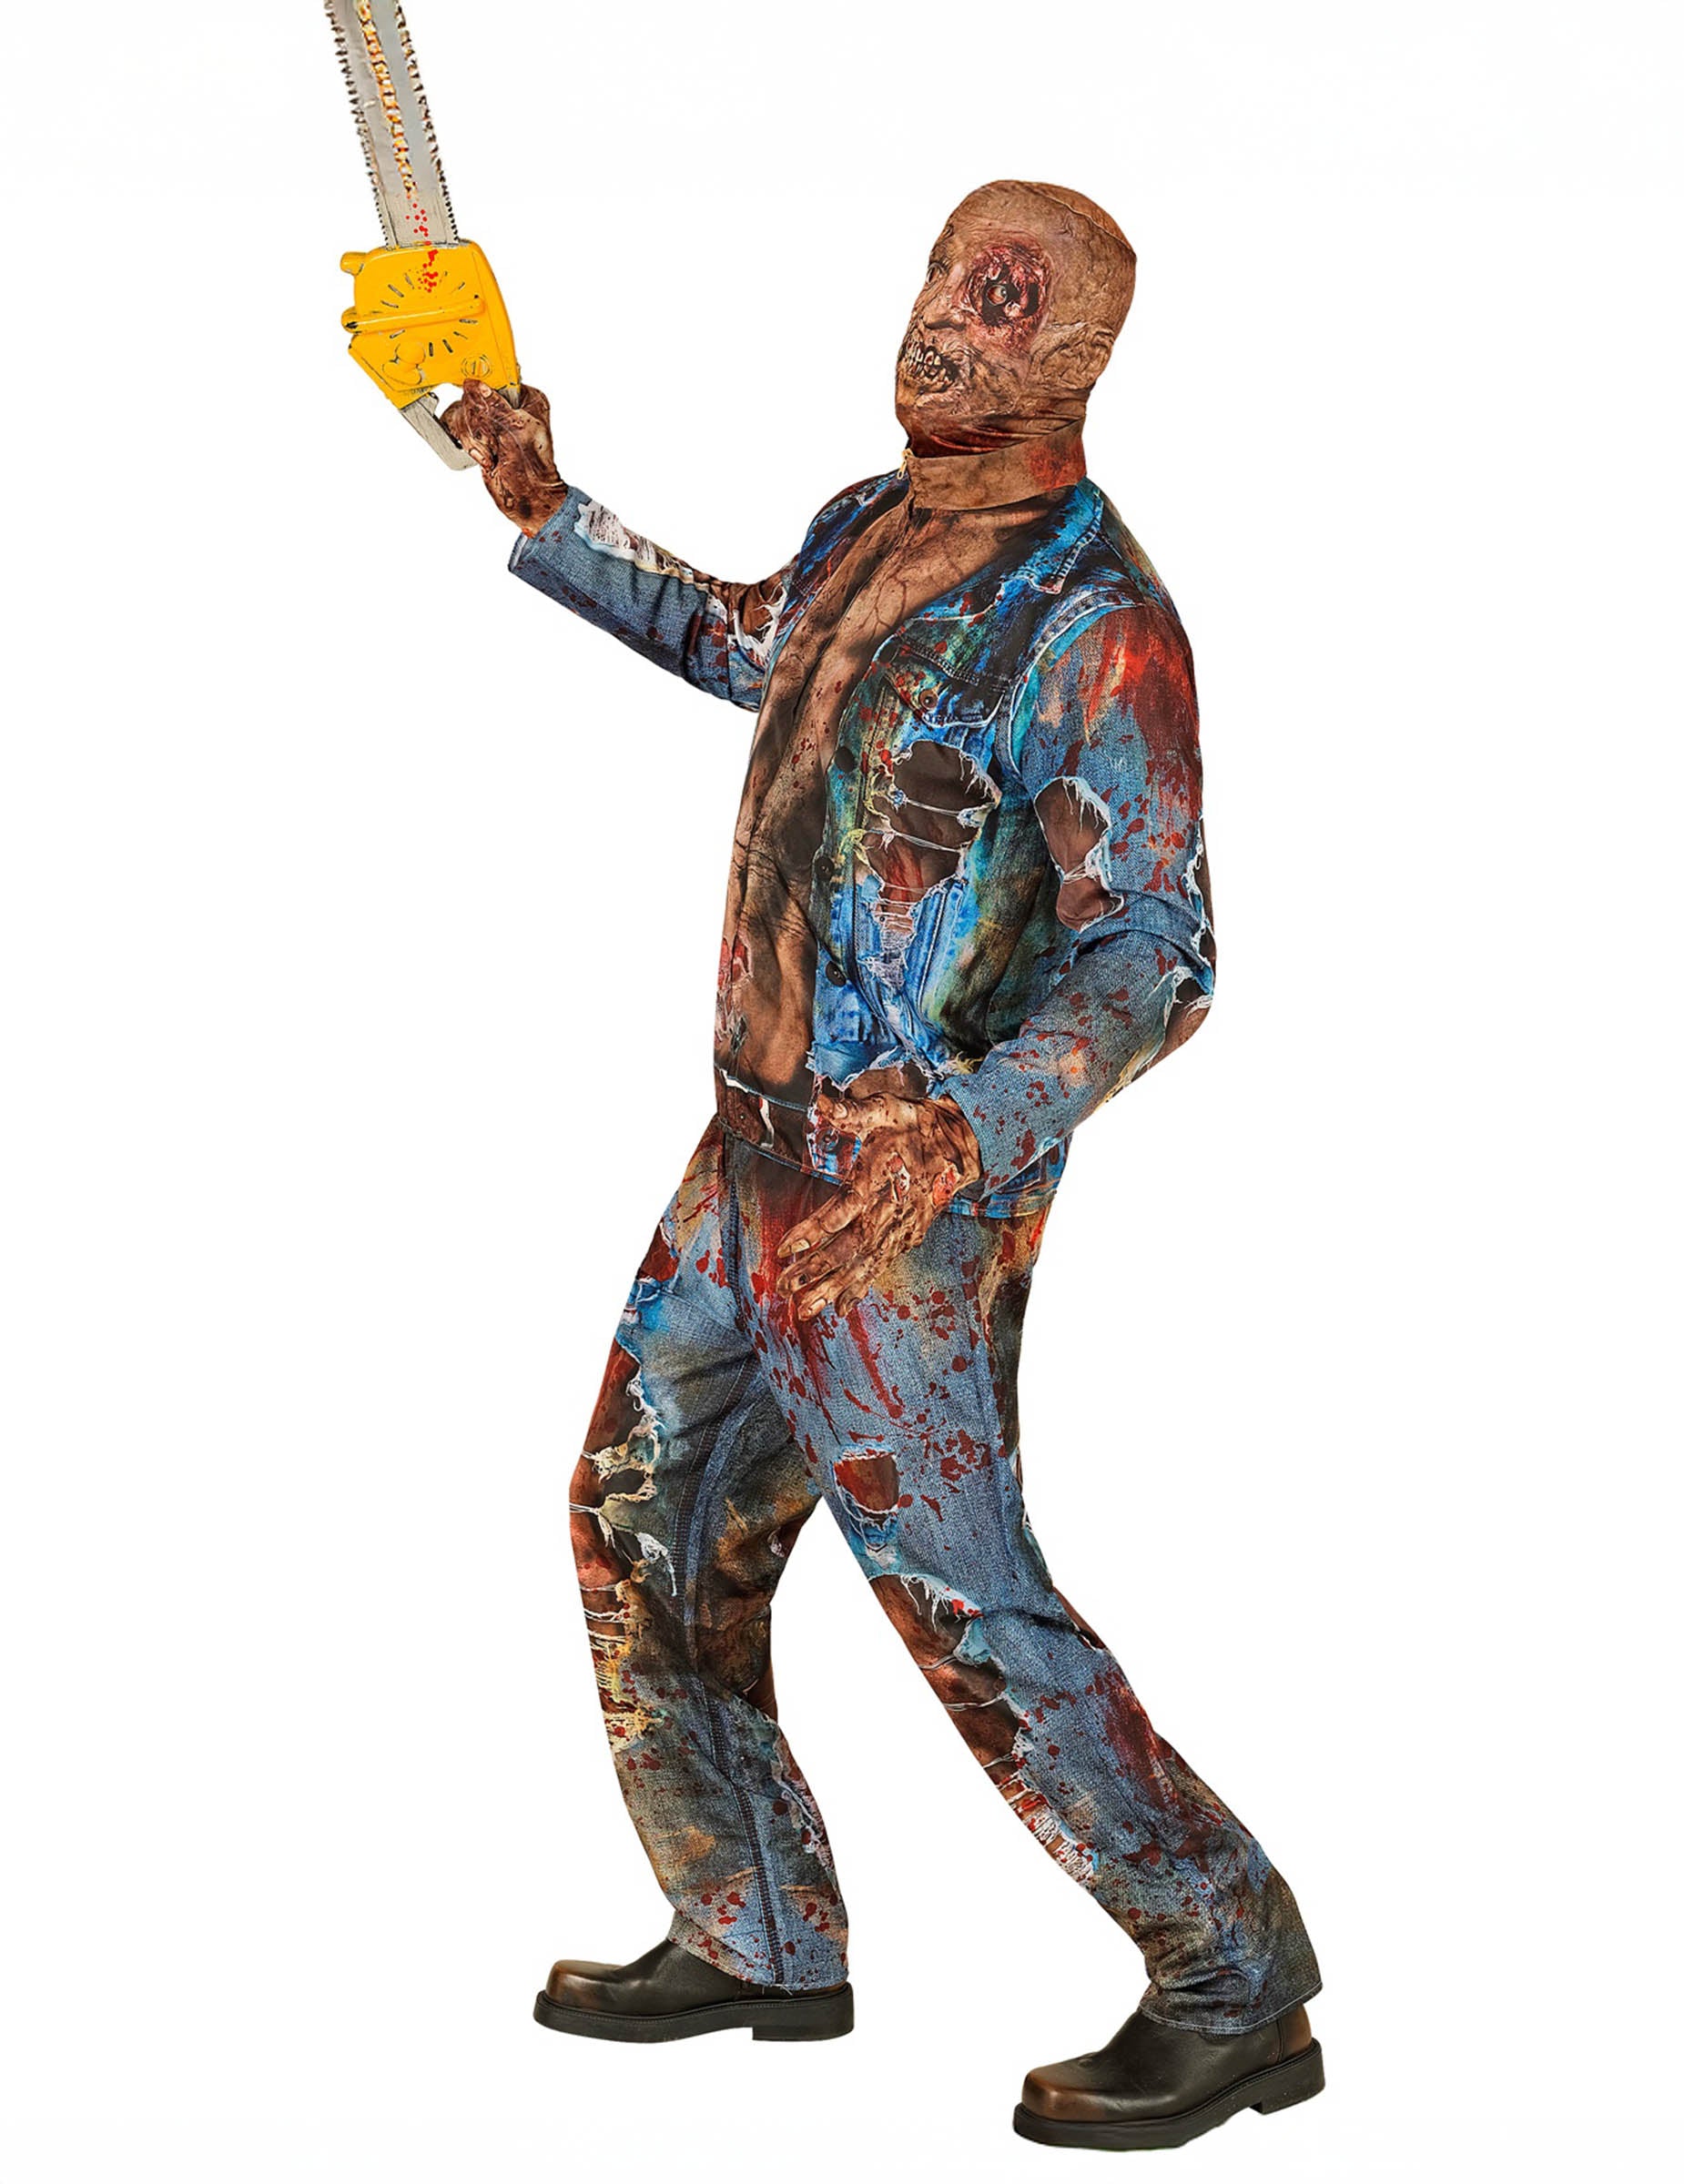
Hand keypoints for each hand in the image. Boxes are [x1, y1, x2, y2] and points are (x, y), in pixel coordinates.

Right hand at [439, 379, 565, 533]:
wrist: (525, 498)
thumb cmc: (532, 469)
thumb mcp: (515, 431)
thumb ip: (493, 405)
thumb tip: (474, 384)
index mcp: (526, 398)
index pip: (496, 377)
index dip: (484, 389)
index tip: (476, 400)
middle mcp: (508, 406)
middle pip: (474, 394)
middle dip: (478, 422)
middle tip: (491, 439)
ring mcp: (492, 420)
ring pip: (463, 411)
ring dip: (473, 436)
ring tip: (489, 453)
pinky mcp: (479, 434)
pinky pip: (458, 426)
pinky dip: (467, 443)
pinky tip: (483, 456)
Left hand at [775, 1092, 981, 1321]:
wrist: (961, 1144)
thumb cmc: (917, 1124)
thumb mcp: (885, 1109)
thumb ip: (852, 1112)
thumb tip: (822, 1103)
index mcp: (878, 1181)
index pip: (840, 1212)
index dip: (812, 1231)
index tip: (784, 1248)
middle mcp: (888, 1212)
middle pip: (849, 1249)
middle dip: (816, 1271)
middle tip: (785, 1289)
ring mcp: (900, 1229)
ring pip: (864, 1265)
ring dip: (834, 1289)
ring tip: (805, 1311)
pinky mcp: (907, 1237)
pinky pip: (880, 1267)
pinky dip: (860, 1288)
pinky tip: (841, 1309)